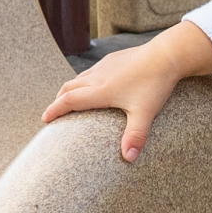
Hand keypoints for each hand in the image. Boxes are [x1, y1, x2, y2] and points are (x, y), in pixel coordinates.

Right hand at [41, 21, 211, 161]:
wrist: (167, 54)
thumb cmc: (155, 83)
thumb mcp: (145, 113)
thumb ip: (135, 136)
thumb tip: (129, 159)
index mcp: (100, 91)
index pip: (69, 101)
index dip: (54, 110)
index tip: (45, 120)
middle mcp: (98, 76)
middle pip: (69, 88)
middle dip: (58, 100)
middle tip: (53, 112)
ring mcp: (105, 65)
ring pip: (80, 78)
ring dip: (71, 89)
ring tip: (70, 100)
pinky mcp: (114, 58)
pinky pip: (92, 70)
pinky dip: (85, 80)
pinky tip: (94, 85)